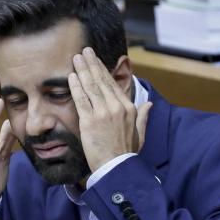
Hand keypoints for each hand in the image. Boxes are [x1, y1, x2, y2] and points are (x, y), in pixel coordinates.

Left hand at [68, 48, 152, 172]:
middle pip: (101, 81)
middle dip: (92, 64)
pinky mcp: (90, 122)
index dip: (103, 71)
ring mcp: (103, 113)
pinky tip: (71, 76)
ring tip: (76, 58)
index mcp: (128, 108)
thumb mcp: (140, 134)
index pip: (113, 84)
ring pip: (91, 86)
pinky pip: (81, 100)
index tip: (96, 61)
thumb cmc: (127, 154)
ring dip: (82, 70)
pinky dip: (75, 87)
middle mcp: (116, 107)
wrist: (117, 169)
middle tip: (84, 51)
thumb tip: (148, 104)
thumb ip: (143, 117)